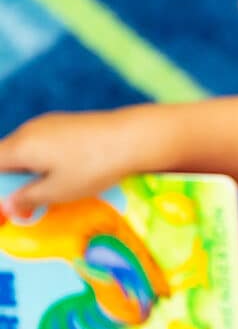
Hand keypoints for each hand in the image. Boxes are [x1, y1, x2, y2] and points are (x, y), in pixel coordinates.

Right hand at [0, 109, 162, 217]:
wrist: (134, 138)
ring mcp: (50, 123)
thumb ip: (28, 198)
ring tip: (54, 189)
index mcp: (20, 145)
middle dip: (15, 180)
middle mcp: (30, 129)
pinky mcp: (69, 123)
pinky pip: (47, 144)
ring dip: (33, 171)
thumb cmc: (93, 167)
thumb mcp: (58, 191)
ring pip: (28, 150)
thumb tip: (8, 206)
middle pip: (8, 156)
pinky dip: (49, 160)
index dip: (1, 187)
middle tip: (32, 202)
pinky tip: (71, 172)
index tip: (13, 204)